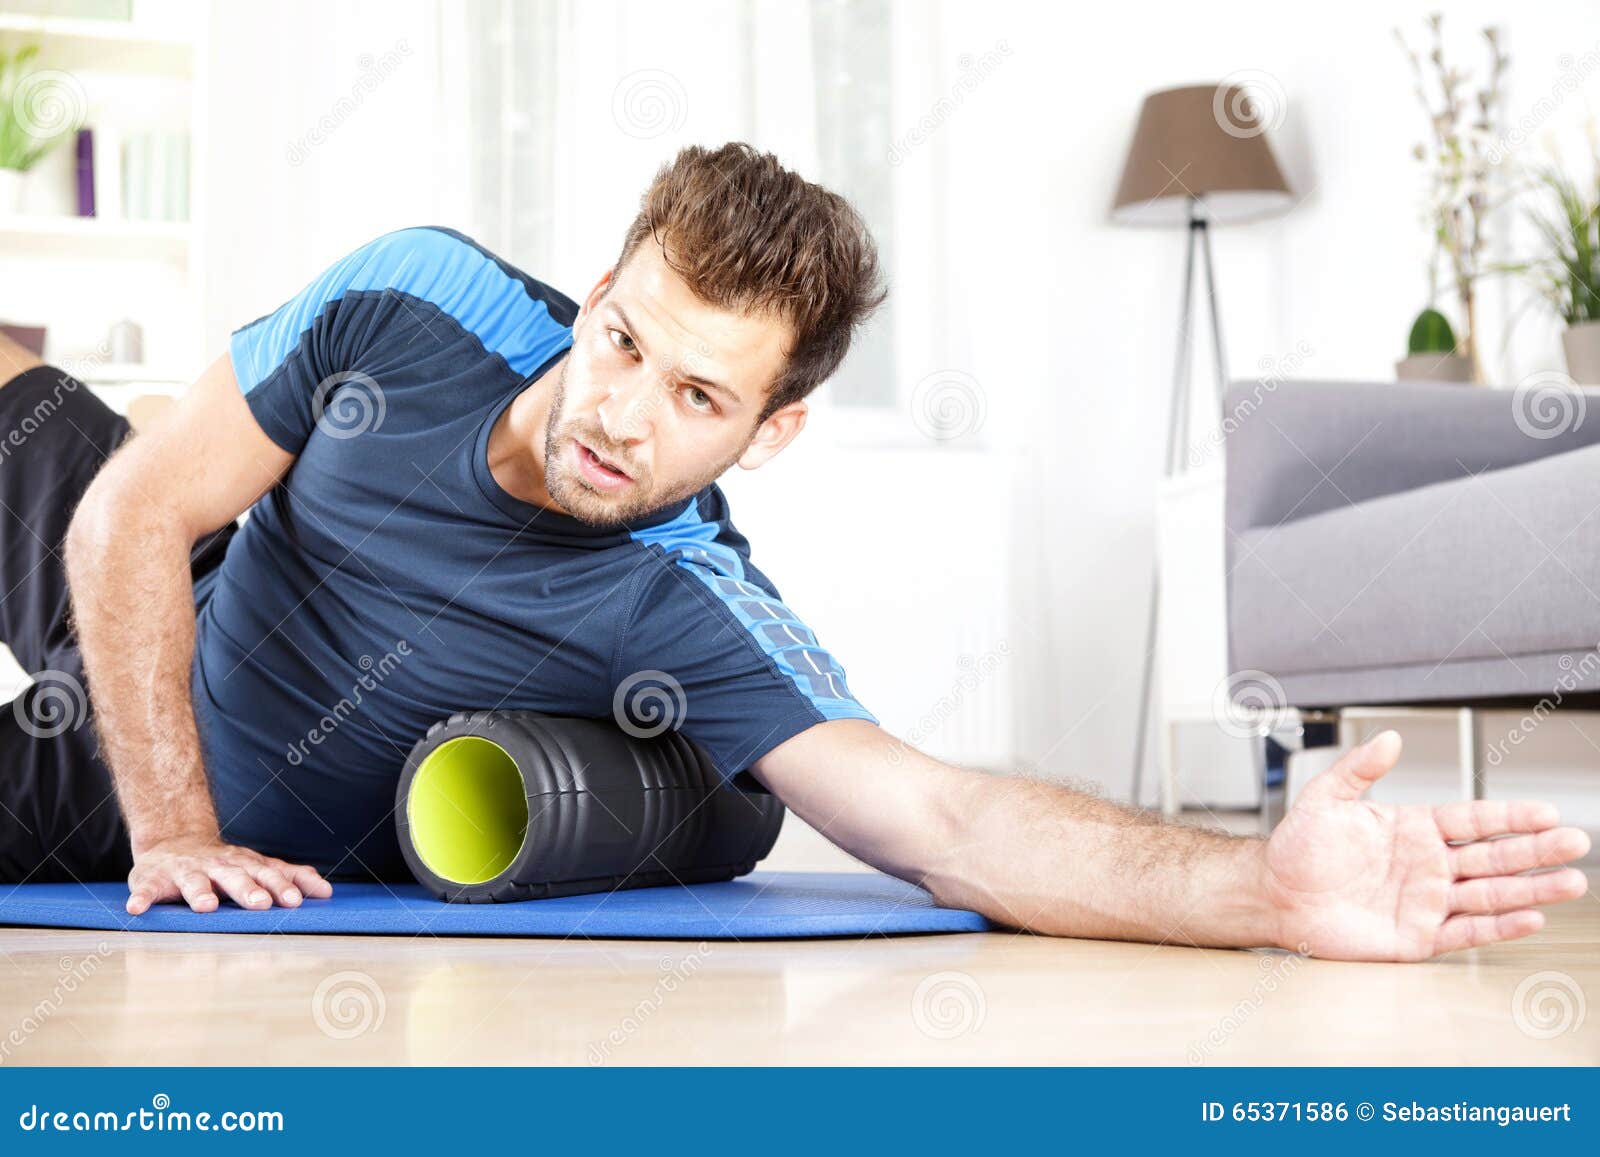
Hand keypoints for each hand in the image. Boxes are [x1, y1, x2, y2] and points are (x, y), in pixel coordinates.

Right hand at [126, 833, 333, 914]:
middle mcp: (217, 866)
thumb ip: (289, 877)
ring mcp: (185, 871)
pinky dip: (142, 897)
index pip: (267, 874)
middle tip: (262, 905)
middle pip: (236, 877)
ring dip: (200, 893)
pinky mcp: (153, 879)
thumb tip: (326, 891)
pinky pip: (146, 889)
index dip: (282, 886)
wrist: (174, 842)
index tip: (297, 901)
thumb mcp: (256, 866)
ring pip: (194, 882)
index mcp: (244, 864)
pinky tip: (136, 909)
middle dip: (249, 890)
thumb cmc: (223, 863)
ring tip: (206, 907)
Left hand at [1263, 730, 1589, 960]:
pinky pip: (1466, 931)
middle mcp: (1428, 865)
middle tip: (1575, 841)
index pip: (1473, 819)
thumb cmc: (1297, 847)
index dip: (1509, 816)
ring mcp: (1426, 901)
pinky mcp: (1417, 937)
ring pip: (1490, 894)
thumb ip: (1359, 769)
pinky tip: (1530, 917)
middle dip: (1536, 850)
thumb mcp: (1325, 798)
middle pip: (1494, 856)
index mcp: (1414, 829)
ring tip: (1572, 880)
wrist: (1274, 893)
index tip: (1546, 811)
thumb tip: (1388, 737)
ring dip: (1531, 889)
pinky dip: (1499, 926)